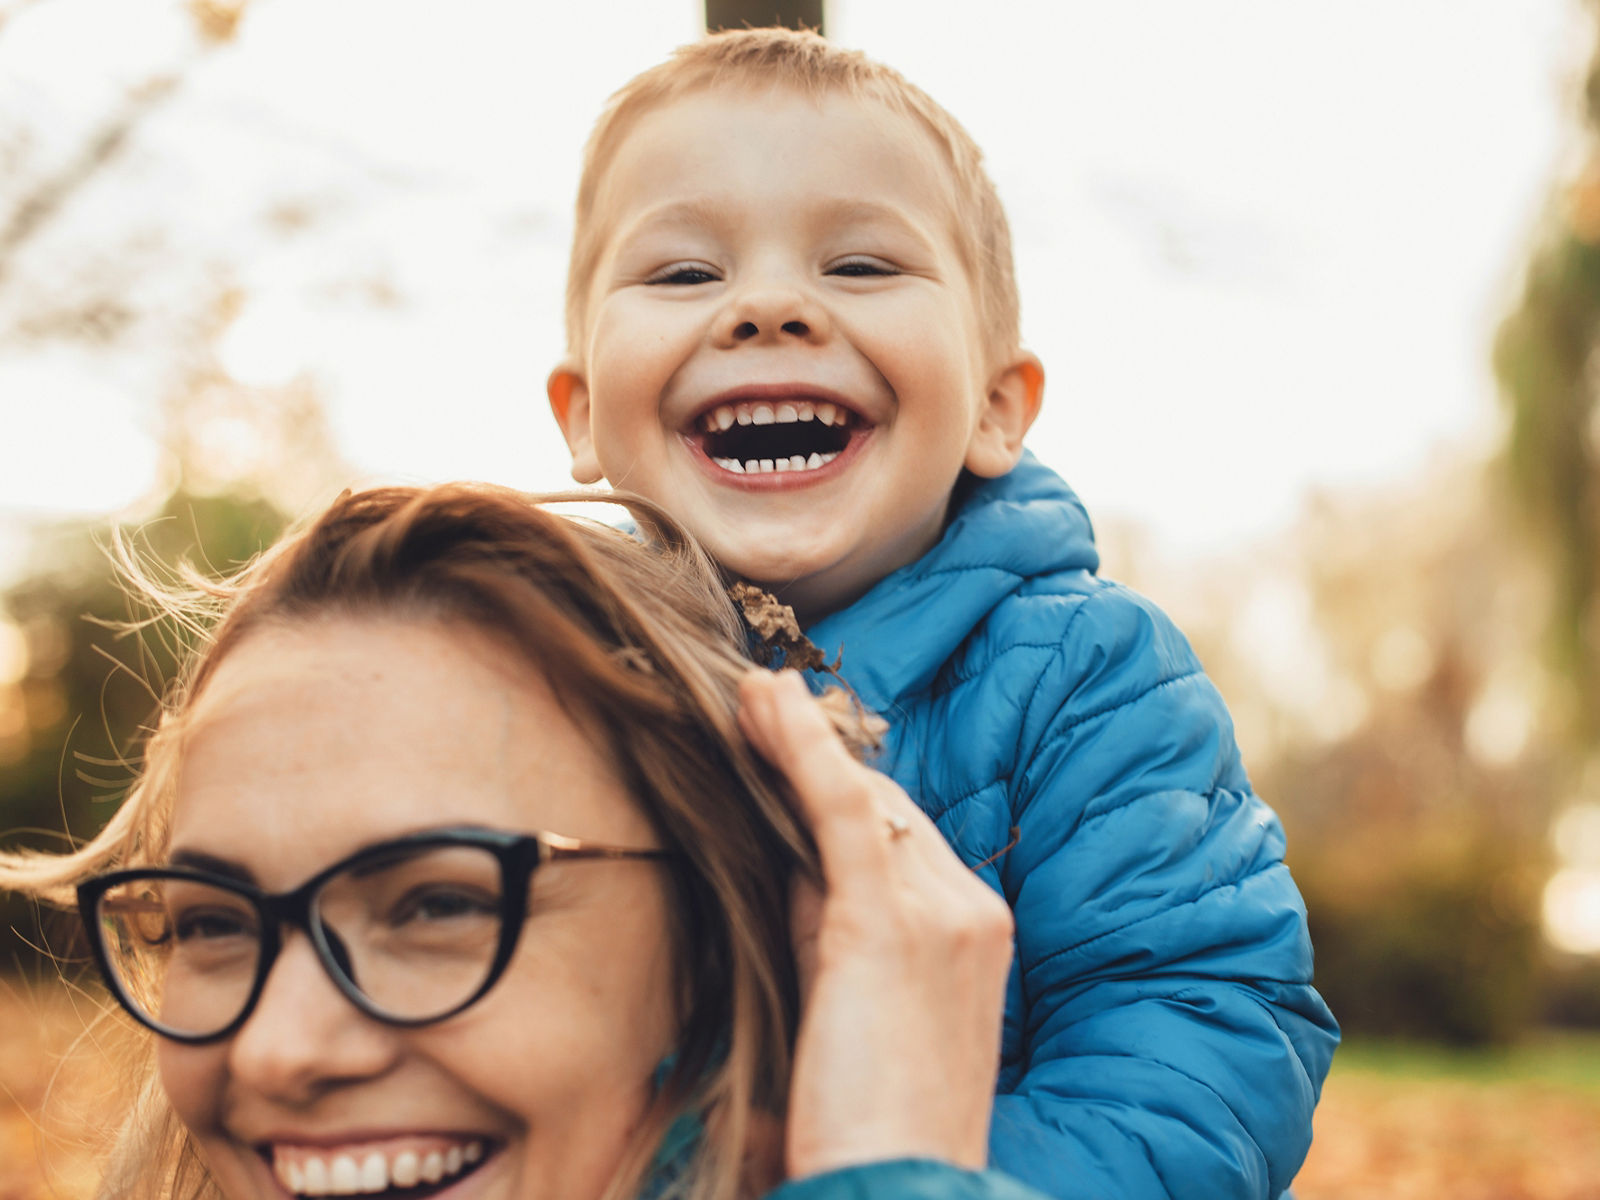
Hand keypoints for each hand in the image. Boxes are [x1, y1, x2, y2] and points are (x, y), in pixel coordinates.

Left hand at [737, 670, 1014, 1179]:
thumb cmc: (866, 1124)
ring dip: (799, 739)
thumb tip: (790, 868)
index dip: (836, 793)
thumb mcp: (850, 1008)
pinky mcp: (890, 922)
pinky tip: (769, 706)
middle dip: (818, 760)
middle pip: (884, 812)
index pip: (899, 841)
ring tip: (749, 695)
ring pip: (862, 800)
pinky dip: (802, 749)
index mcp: (971, 934)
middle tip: (752, 709)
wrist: (898, 1187)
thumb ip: (828, 934)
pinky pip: (842, 810)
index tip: (782, 752)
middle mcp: (969, 910)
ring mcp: (942, 911)